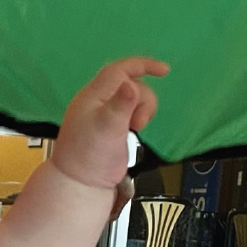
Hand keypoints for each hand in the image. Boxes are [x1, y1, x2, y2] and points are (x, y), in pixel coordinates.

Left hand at [51, 57, 165, 193]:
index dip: (142, 65)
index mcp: (92, 96)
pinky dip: (138, 116)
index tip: (164, 71)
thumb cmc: (90, 155)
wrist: (81, 182)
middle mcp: (97, 100)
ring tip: (135, 128)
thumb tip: (130, 85)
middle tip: (138, 123)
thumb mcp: (108, 127)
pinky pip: (131, 110)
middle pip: (132, 84)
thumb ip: (120, 105)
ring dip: (142, 109)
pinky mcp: (112, 125)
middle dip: (144, 100)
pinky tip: (133, 130)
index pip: (119, 70)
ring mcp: (105, 113)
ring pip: (134, 98)